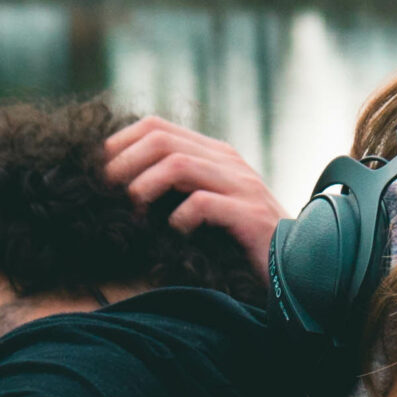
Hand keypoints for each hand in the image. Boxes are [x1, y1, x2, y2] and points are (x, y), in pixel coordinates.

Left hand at [103, 115, 284, 278]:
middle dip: (124, 163)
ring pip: (178, 165)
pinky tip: (174, 233)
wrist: (299, 269)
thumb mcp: (207, 209)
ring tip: (132, 210)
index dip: (120, 143)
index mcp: (215, 154)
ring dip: (144, 187)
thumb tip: (123, 190)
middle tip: (105, 190)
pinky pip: (203, 203)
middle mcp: (229, 162)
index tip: (98, 170)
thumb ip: (178, 191)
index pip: (157, 127)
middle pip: (161, 140)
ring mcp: (242, 186)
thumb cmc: (244, 245)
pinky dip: (178, 218)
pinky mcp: (250, 215)